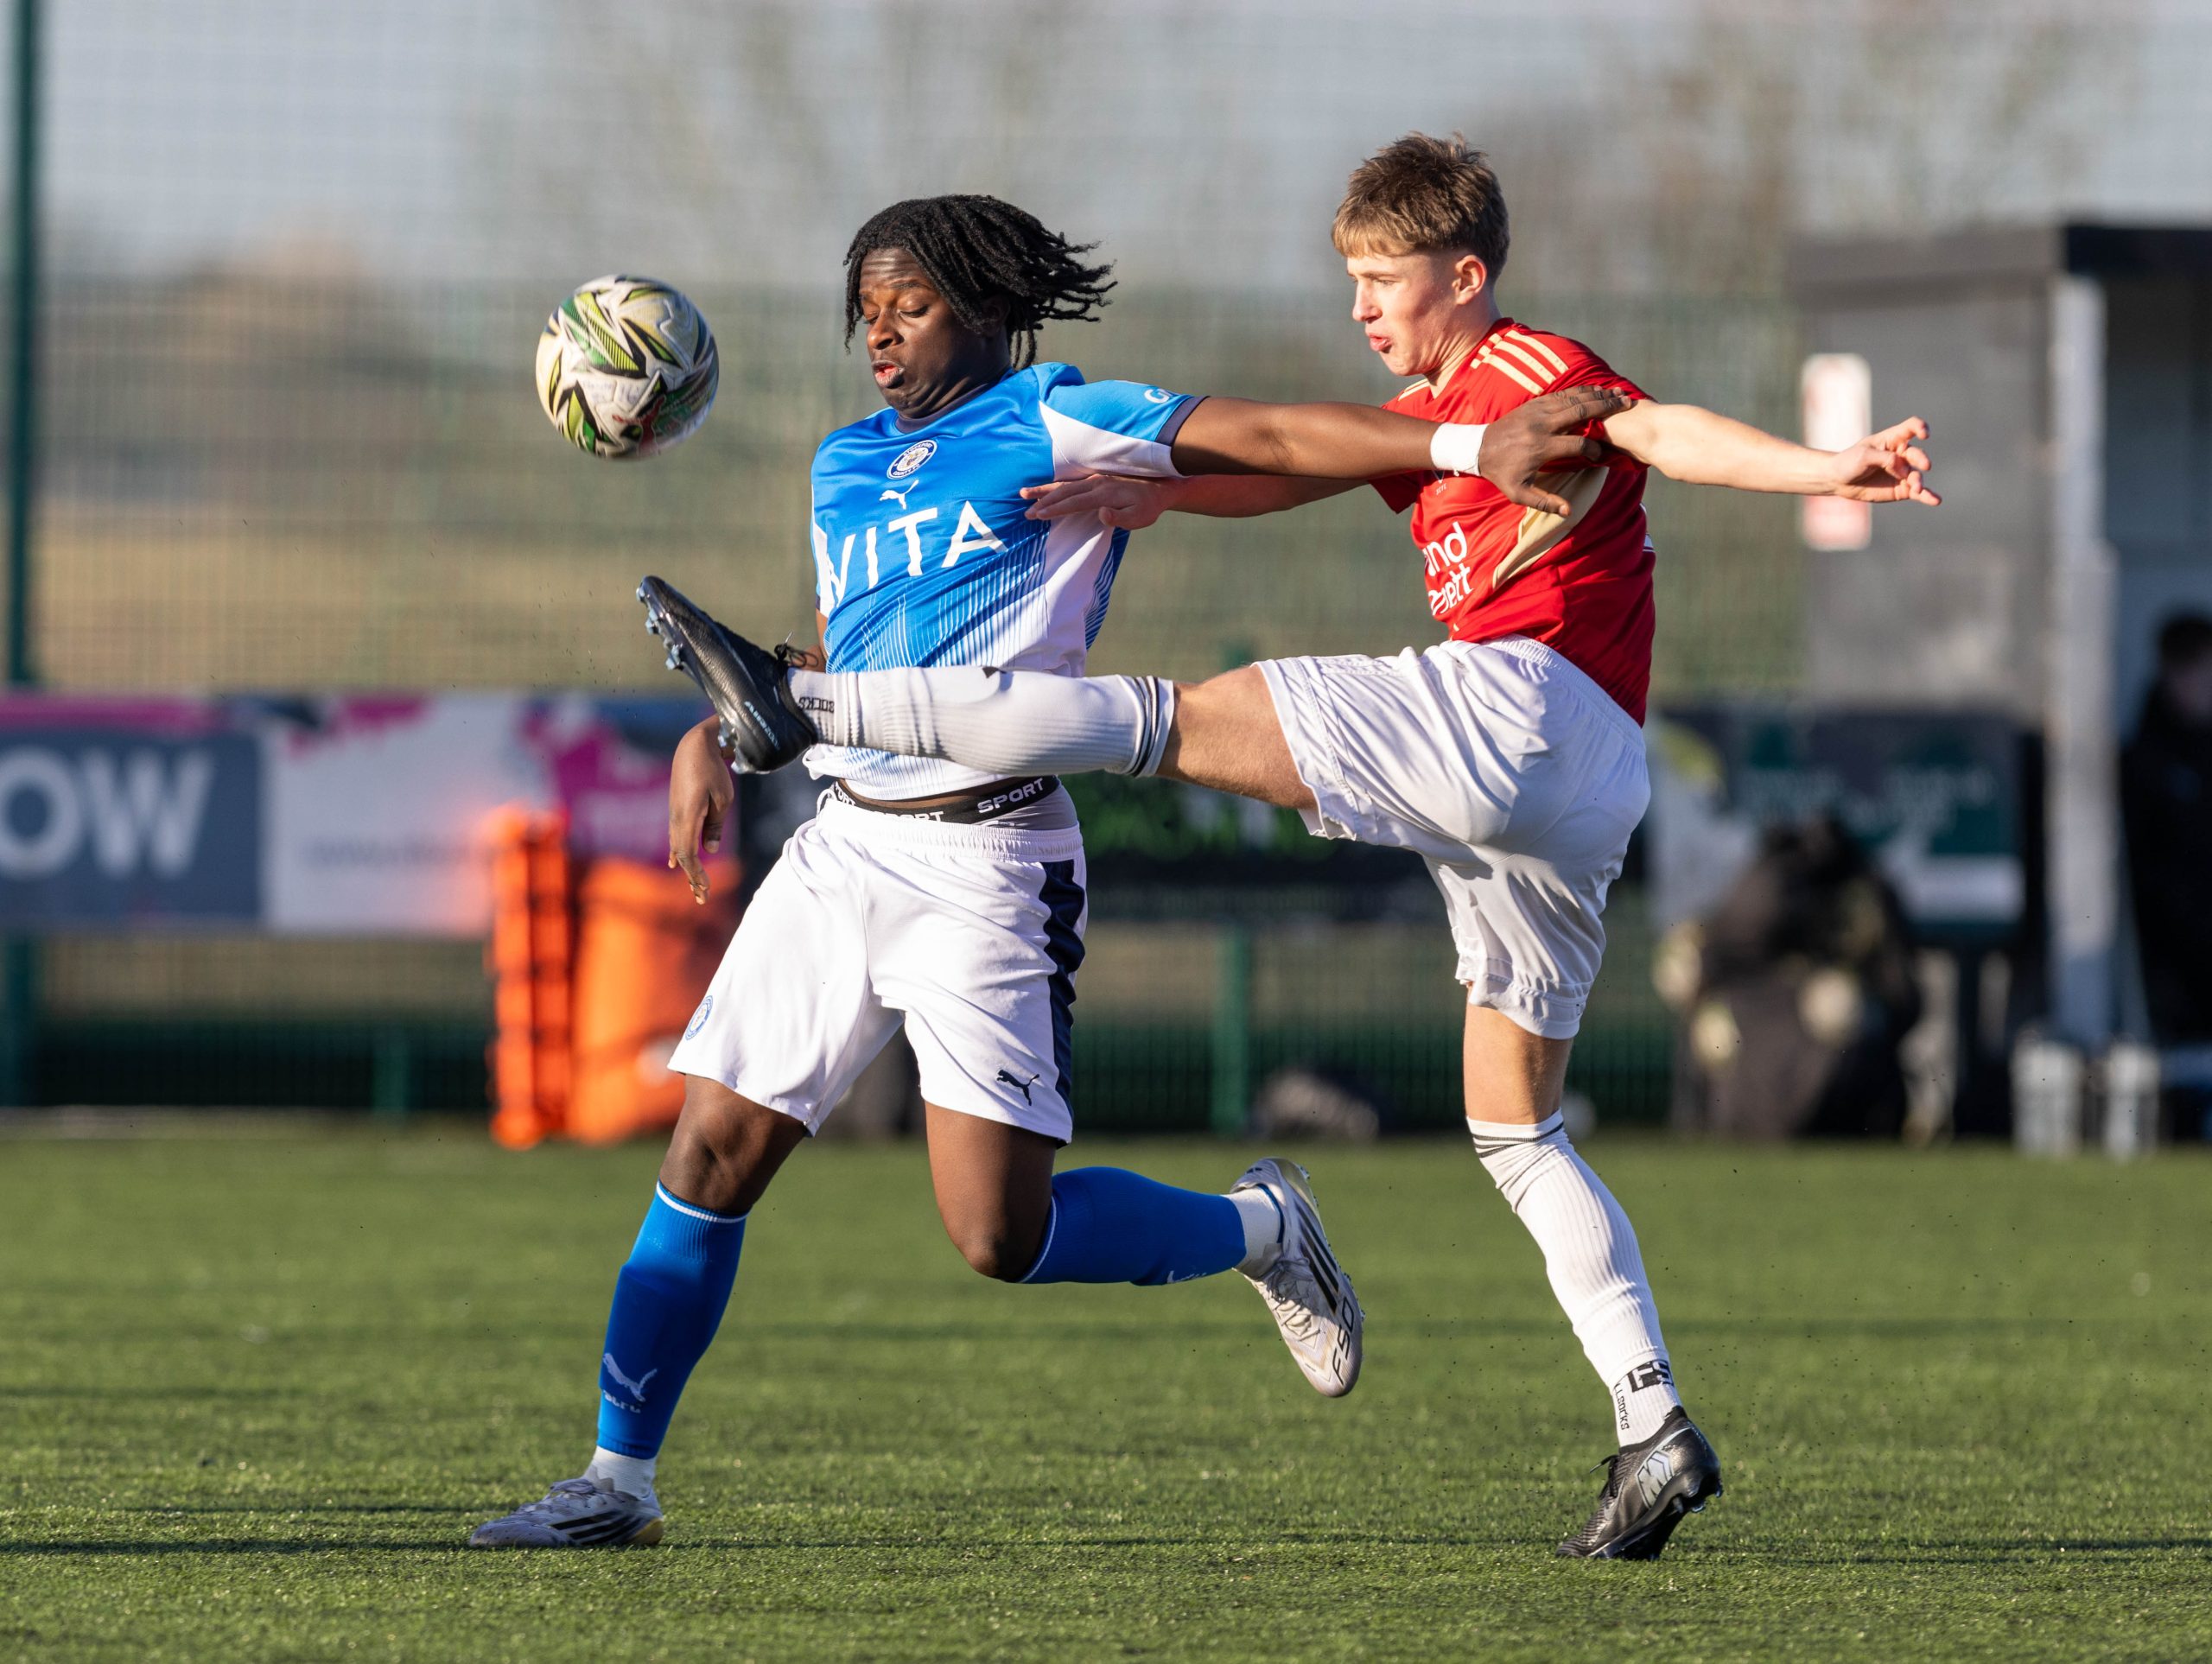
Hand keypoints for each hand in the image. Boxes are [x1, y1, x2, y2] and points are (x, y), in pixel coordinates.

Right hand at [667, 716, 734, 903]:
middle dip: (693, 878)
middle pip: (683, 856)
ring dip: (687, 868)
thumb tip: (709, 849)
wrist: (694, 747)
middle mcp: (677, 820)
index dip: (697, 875)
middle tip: (702, 898)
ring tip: (694, 887)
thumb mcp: (723, 799)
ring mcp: (674, 815)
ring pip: (678, 848)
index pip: (689, 855)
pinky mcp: (676, 810)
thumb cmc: (713, 771)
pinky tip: (675, 864)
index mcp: (687, 819)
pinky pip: (675, 837)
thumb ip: (715, 826)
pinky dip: (679, 853)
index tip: (706, 890)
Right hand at [1020, 474, 1179, 528]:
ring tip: (1024, 493)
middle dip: (1043, 501)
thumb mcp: (1140, 517)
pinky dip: (1055, 485)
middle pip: (1064, 492)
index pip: (1073, 503)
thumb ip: (1120, 517)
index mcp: (1103, 493)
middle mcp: (1096, 483)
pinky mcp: (1096, 477)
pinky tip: (1046, 488)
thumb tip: (1101, 514)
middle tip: (1026, 511)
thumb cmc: (1149, 505)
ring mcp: (1095, 478)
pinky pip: (1071, 481)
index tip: (1038, 514)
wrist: (1162, 485)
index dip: (1055, 509)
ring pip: (1064, 484)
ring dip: (1044, 490)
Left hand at [1477, 386, 1635, 515]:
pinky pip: (1563, 393)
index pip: (1576, 443)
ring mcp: (1538, 410)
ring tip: (1619, 394)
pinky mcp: (1535, 403)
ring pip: (1574, 398)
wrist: (1478, 448)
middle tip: (1627, 404)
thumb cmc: (1501, 473)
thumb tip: (1568, 512)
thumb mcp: (1518, 493)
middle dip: (1607, 407)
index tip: (1599, 456)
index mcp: (1540, 447)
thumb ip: (1544, 502)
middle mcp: (1542, 425)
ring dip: (1598, 395)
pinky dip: (1582, 391)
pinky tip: (1597, 391)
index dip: (1592, 449)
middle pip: (1581, 411)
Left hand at [1825, 417, 1940, 504]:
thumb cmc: (1849, 462)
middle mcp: (1901, 454)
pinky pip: (1918, 492)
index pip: (1911, 428)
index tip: (1925, 434)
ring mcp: (1903, 472)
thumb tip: (1903, 469)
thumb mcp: (1863, 456)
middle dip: (1921, 459)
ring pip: (1916, 475)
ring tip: (1917, 488)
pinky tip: (1936, 500)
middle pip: (1916, 454)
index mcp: (1892, 439)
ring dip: (1919, 481)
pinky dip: (1927, 496)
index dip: (1920, 428)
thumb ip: (1885, 458)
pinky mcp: (1902, 489)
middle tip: (1925, 465)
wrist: (1838, 481)